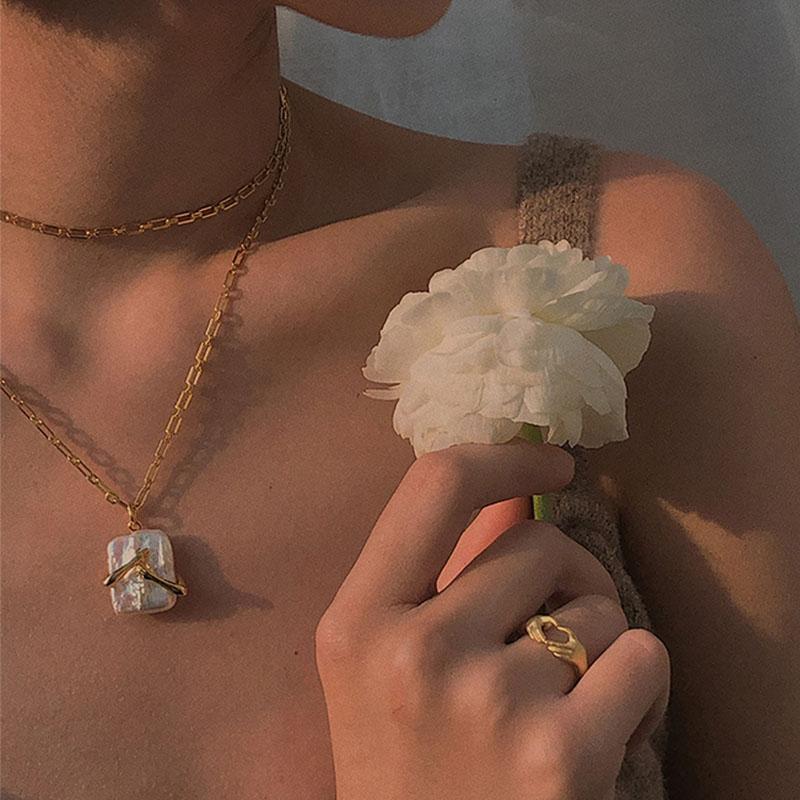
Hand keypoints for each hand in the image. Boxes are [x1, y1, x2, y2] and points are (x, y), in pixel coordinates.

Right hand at [315, 439, 669, 799]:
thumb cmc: (406, 769)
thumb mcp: (383, 667)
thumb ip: (434, 579)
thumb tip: (516, 496)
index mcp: (356, 623)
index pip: (436, 485)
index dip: (505, 455)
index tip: (552, 459)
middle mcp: (414, 652)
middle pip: (535, 543)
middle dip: (565, 572)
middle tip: (552, 625)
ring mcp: (488, 702)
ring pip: (597, 606)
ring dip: (595, 640)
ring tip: (556, 699)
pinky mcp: (562, 756)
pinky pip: (642, 658)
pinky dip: (636, 685)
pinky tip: (598, 731)